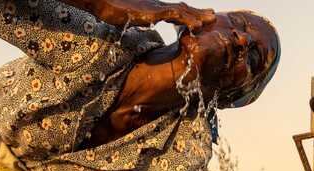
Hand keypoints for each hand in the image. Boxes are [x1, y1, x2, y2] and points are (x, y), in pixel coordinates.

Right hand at [90, 1, 215, 31]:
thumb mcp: (129, 16)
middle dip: (199, 12)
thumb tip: (145, 23)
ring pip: (183, 11)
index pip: (175, 10)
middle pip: (183, 8)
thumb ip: (141, 19)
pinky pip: (175, 15)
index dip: (189, 14)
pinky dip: (188, 20)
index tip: (200, 18)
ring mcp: (156, 7)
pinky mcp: (153, 11)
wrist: (101, 0)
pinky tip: (198, 26)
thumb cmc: (110, 7)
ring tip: (212, 19)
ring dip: (198, 16)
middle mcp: (157, 5)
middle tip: (213, 15)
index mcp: (153, 7)